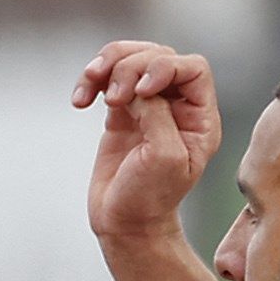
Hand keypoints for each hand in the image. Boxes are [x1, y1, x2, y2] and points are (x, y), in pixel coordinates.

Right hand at [75, 41, 223, 246]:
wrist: (125, 223)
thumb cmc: (150, 198)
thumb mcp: (165, 158)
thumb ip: (158, 115)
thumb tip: (137, 87)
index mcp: (200, 117)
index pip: (192, 67)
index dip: (165, 68)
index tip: (141, 92)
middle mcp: (178, 107)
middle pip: (159, 56)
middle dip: (131, 67)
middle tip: (113, 100)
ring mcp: (148, 106)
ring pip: (131, 59)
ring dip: (107, 65)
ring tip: (90, 85)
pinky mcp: (121, 111)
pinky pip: (107, 78)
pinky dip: (91, 80)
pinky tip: (79, 100)